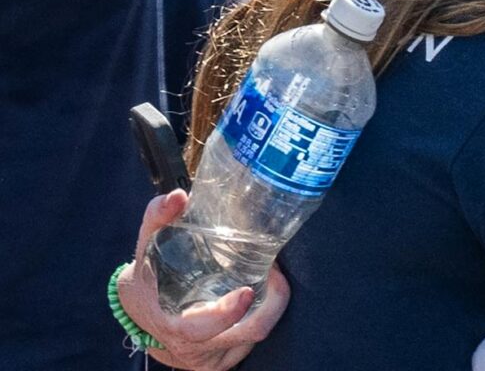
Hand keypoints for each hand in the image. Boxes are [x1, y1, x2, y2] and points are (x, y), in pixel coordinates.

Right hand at [116, 191, 289, 370]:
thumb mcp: (145, 252)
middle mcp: (196, 348)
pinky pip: (254, 340)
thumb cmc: (148, 280)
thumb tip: (178, 196)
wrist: (143, 315)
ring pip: (257, 335)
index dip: (227, 314)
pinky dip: (262, 316)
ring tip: (272, 278)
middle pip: (249, 333)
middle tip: (275, 273)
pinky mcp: (227, 358)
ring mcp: (214, 357)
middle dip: (272, 303)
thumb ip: (157, 221)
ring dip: (271, 306)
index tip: (248, 290)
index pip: (203, 329)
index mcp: (174, 326)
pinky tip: (259, 297)